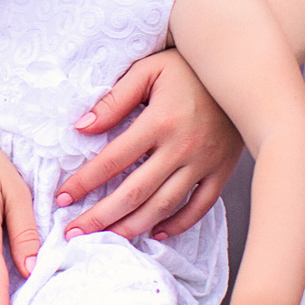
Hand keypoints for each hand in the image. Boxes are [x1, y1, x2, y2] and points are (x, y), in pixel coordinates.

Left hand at [57, 50, 245, 239]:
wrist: (243, 71)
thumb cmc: (188, 67)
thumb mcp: (148, 71)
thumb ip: (115, 99)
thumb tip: (82, 127)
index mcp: (160, 122)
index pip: (113, 159)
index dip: (85, 181)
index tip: (62, 197)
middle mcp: (182, 148)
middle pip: (135, 192)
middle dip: (101, 216)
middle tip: (74, 232)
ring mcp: (204, 163)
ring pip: (164, 205)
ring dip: (133, 226)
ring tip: (107, 238)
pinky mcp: (221, 171)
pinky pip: (200, 206)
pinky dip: (177, 224)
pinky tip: (154, 232)